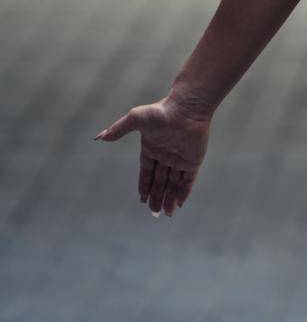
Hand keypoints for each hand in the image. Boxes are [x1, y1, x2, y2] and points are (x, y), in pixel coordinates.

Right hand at [94, 93, 212, 216]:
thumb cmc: (161, 111)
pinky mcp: (193, 161)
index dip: (145, 185)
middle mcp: (166, 155)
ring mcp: (180, 159)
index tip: (142, 199)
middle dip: (156, 196)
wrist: (187, 108)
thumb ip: (118, 129)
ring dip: (168, 198)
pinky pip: (188, 180)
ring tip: (164, 213)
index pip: (147, 172)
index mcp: (152, 148)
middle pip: (160, 181)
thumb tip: (99, 137)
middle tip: (153, 213)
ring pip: (173, 183)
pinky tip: (179, 203)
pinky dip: (183, 192)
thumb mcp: (136, 119)